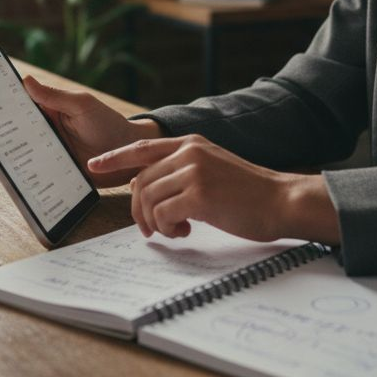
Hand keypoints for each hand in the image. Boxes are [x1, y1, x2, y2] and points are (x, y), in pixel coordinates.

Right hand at [23, 75, 159, 188]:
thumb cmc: (107, 123)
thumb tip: (26, 80)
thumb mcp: (82, 105)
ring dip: (10, 153)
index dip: (2, 102)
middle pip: (16, 129)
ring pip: (22, 152)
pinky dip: (26, 173)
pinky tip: (14, 176)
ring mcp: (47, 151)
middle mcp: (44, 130)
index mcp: (49, 109)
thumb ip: (55, 96)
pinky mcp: (53, 170)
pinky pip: (36, 172)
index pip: (20, 103)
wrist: (128, 156)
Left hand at [88, 134, 340, 244]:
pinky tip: (185, 233)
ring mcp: (194, 172)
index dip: (114, 157)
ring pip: (147, 199)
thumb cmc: (250, 193)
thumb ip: (181, 172)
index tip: (94, 165)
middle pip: (140, 181)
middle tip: (152, 230)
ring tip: (174, 231)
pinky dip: (167, 230)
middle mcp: (189, 153)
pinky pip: (162, 215)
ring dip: (154, 222)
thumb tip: (144, 187)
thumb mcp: (212, 170)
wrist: (282, 201)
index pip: (141, 147)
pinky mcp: (199, 195)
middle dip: (139, 210)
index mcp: (191, 144)